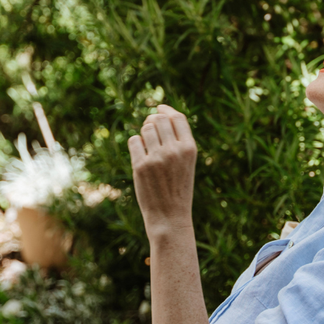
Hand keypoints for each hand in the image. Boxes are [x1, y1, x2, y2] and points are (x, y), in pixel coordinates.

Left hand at [128, 104, 196, 237]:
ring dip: (144, 132)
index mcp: (190, 148)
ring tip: (147, 144)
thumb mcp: (187, 162)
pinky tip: (140, 152)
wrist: (170, 216)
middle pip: (159, 119)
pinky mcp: (140, 165)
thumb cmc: (178, 187)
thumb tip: (158, 114)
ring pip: (145, 128)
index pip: (177, 117)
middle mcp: (174, 150)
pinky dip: (135, 143)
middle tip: (150, 128)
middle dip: (153, 120)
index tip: (159, 107)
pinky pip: (134, 141)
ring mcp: (156, 158)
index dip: (167, 109)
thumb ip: (178, 140)